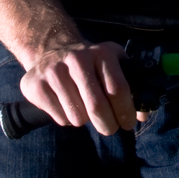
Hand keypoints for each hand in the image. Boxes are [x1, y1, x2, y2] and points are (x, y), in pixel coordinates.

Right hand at [19, 40, 141, 134]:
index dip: (125, 111)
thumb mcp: (113, 65)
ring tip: (83, 107)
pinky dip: (67, 119)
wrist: (51, 49)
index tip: (128, 124)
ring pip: (77, 116)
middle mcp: (77, 58)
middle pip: (97, 106)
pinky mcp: (35, 85)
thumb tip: (143, 115)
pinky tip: (65, 104)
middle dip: (107, 124)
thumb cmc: (91, 65)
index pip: (117, 88)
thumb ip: (132, 88)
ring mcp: (54, 71)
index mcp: (101, 53)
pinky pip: (60, 118)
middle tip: (109, 128)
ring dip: (85, 120)